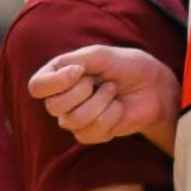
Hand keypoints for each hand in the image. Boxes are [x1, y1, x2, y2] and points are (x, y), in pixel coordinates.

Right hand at [29, 45, 181, 148]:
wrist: (154, 87)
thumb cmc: (127, 66)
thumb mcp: (102, 55)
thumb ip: (76, 60)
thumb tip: (64, 73)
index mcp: (58, 75)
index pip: (36, 86)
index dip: (56, 82)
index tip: (80, 71)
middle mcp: (62, 99)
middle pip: (54, 106)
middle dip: (84, 91)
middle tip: (101, 81)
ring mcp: (74, 119)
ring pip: (74, 120)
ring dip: (101, 102)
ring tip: (113, 92)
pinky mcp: (91, 134)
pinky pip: (91, 132)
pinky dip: (111, 116)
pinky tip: (118, 107)